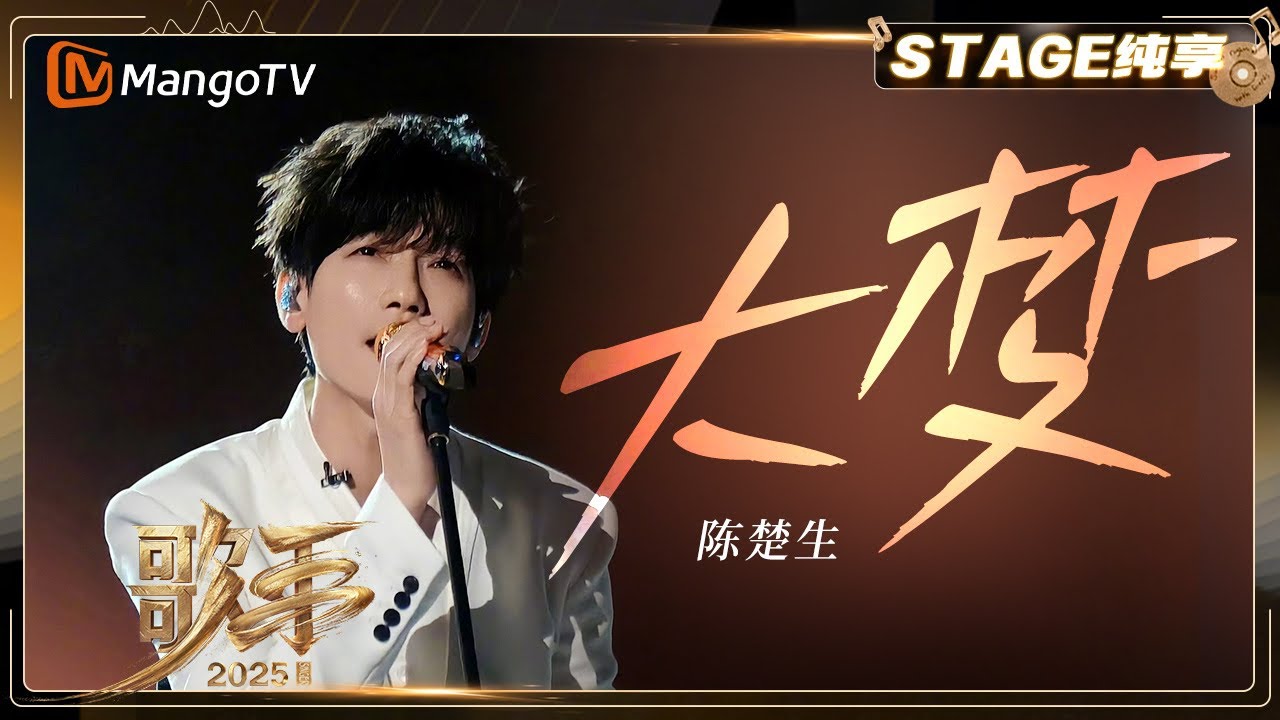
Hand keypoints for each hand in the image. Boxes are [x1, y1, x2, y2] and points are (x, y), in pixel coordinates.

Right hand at [372, 317, 445, 523]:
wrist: (406, 486)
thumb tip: (432, 378)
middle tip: (434, 320)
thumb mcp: (420, 418)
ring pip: (394, 358)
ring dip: (415, 338)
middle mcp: (382, 396)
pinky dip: (413, 357)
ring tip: (432, 325)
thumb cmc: (415, 456)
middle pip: (390, 350)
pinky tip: (425, 345)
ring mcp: (388, 404)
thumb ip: (422, 398)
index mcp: (386, 396)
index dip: (408, 336)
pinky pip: (402, 377)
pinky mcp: (398, 414)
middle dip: (412, 330)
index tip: (429, 326)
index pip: (390, 355)